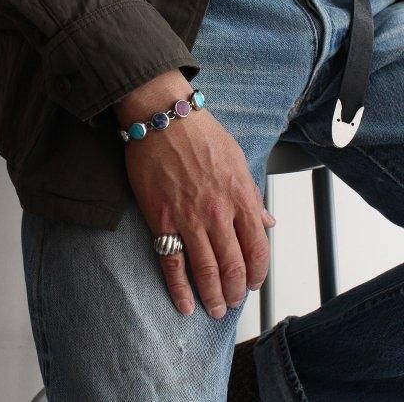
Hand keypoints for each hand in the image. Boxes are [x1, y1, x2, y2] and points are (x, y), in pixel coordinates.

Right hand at [113, 69, 275, 318]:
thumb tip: (268, 222)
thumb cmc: (202, 135)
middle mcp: (219, 212)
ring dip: (212, 296)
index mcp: (241, 197)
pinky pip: (172, 263)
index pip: (258, 247)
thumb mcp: (238, 160)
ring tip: (216, 310)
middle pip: (232, 265)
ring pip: (205, 270)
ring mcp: (189, 219)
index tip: (254, 283)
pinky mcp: (162, 220)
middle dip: (235, 291)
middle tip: (233, 302)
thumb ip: (253, 196)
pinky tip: (185, 304)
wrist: (165, 120)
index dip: (258, 272)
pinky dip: (179, 288)